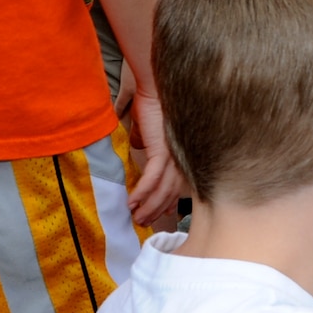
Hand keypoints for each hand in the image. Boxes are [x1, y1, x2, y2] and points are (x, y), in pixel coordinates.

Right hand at [126, 88, 185, 224]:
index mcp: (180, 156)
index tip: (161, 214)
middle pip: (171, 193)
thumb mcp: (152, 132)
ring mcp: (173, 157)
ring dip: (147, 206)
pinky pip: (152, 179)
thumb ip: (148, 144)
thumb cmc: (152, 107)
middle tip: (143, 221)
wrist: (154, 91)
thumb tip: (138, 147)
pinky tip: (132, 202)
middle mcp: (180, 160)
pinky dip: (142, 193)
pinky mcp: (162, 152)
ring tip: (135, 216)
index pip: (177, 185)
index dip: (169, 202)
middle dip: (156, 210)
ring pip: (162, 190)